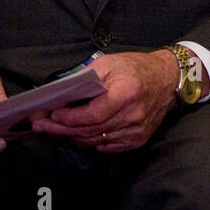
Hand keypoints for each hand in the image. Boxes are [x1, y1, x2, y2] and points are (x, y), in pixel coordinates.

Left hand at [32, 50, 179, 152]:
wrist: (167, 79)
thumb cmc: (136, 69)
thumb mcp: (109, 63)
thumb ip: (84, 77)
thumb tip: (62, 92)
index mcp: (126, 93)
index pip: (91, 115)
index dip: (69, 118)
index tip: (52, 114)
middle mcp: (133, 115)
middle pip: (90, 130)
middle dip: (62, 129)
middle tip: (42, 125)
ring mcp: (137, 130)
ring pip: (96, 141)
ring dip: (73, 136)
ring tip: (56, 129)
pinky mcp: (139, 139)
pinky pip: (108, 147)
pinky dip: (91, 142)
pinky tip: (79, 134)